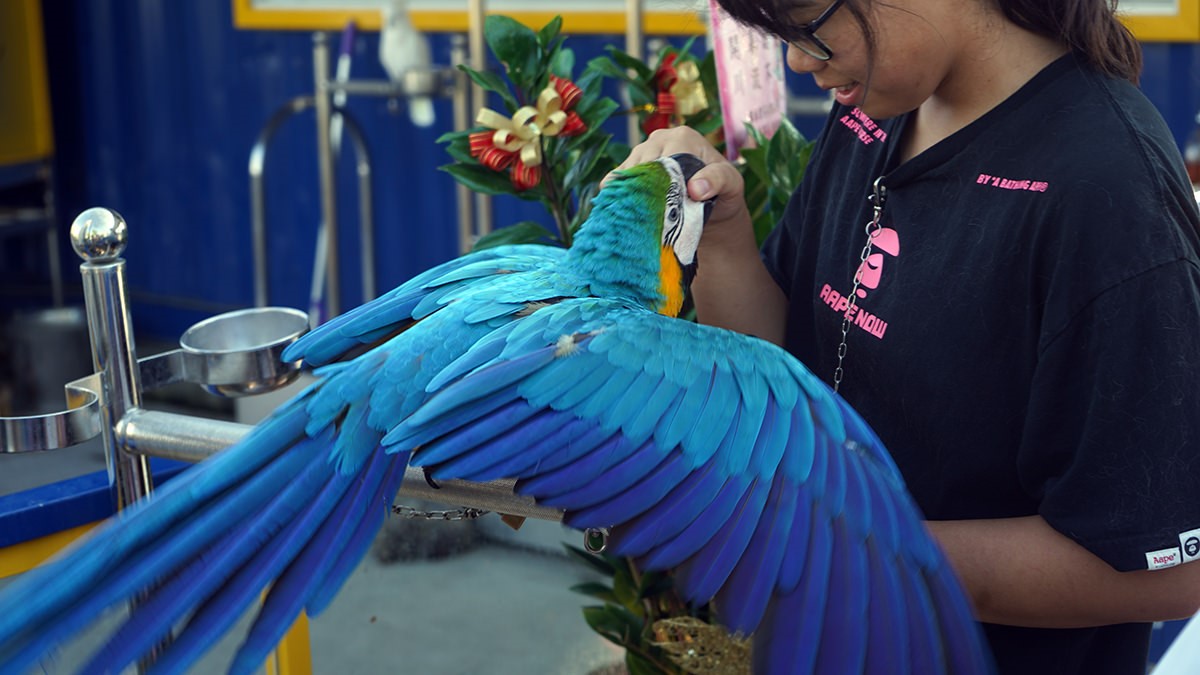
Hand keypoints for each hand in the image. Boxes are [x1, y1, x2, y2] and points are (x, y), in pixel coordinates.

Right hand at [608, 127, 749, 229]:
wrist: (713, 206)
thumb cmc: (724, 192)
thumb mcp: (731, 184)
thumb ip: (717, 180)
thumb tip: (695, 188)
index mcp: (683, 137)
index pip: (664, 158)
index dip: (662, 183)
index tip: (664, 206)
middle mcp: (660, 139)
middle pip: (643, 165)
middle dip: (645, 190)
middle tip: (649, 215)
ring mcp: (643, 151)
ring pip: (627, 172)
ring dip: (629, 193)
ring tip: (634, 214)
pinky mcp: (631, 167)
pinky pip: (616, 179)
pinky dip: (616, 194)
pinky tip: (618, 209)